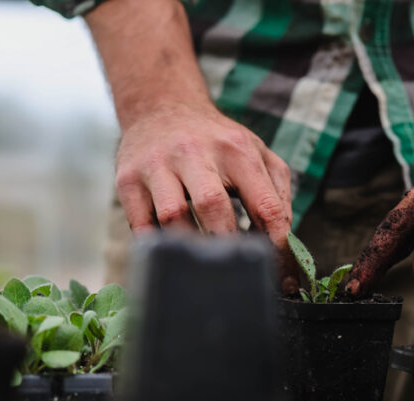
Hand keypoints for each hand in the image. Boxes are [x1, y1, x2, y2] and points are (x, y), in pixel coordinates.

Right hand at [116, 101, 299, 292]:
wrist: (161, 107)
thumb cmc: (216, 142)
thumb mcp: (255, 153)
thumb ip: (277, 194)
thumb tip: (285, 244)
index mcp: (237, 150)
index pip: (265, 206)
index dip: (277, 249)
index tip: (283, 280)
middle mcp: (195, 151)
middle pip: (213, 207)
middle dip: (230, 248)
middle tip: (241, 276)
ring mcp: (157, 165)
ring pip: (172, 217)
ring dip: (191, 248)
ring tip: (205, 267)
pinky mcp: (128, 180)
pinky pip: (141, 226)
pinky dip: (158, 248)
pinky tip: (173, 256)